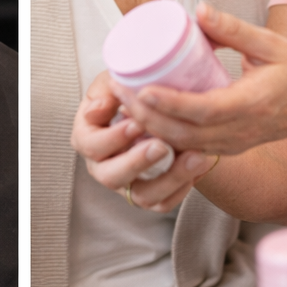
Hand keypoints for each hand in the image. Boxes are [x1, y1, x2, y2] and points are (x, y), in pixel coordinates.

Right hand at [71, 72, 217, 212]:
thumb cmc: (129, 94)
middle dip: (136, 162)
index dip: (112, 137)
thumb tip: (102, 105)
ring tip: (195, 156)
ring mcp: (126, 183)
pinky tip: (199, 165)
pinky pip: (164, 202)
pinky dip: (182, 187)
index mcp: (87, 138)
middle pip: (110, 176)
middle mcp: (102, 166)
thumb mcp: (113, 83)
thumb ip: (107, 89)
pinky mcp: (149, 195)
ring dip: (169, 178)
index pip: (90, 145)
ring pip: (142, 196)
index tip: (136, 122)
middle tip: (161, 145)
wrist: (155, 109)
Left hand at [118, 3, 286, 155]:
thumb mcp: (272, 44)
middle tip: (117, 90)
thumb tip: (198, 10)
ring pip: (183, 145)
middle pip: (183, 133)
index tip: (140, 89)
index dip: (168, 103)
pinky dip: (165, 138)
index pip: (202, 110)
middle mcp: (240, 131)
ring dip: (150, 129)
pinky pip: (191, 149)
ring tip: (123, 103)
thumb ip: (234, 29)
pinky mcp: (230, 148)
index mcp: (251, 105)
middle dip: (145, 116)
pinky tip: (144, 121)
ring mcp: (235, 144)